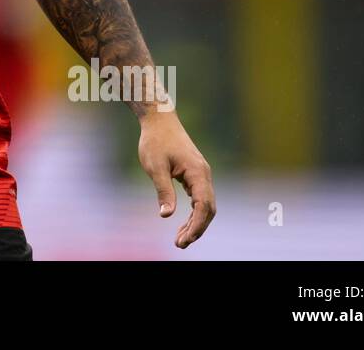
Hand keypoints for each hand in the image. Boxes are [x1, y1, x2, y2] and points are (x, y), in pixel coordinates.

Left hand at [137, 112, 215, 247]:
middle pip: (208, 209)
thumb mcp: (155, 166)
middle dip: (196, 229)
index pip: (204, 206)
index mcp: (198, 173)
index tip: (183, 240)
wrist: (159, 120)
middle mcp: (204, 175)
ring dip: (195, 223)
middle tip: (180, 244)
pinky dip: (193, 213)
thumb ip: (163, 190)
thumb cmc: (155, 140)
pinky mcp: (194, 174)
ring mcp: (201, 174)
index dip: (196, 226)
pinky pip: (199, 198)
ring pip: (205, 205)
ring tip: (180, 239)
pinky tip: (184, 223)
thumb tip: (166, 215)